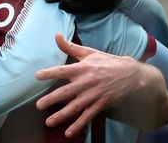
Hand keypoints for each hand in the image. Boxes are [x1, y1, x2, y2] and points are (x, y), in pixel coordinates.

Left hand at [34, 34, 151, 137]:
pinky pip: (88, 116)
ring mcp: (94, 95)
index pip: (63, 70)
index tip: (37, 76)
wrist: (130, 74)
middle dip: (52, 99)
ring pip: (76, 107)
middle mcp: (87, 82)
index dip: (50, 73)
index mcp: (83, 68)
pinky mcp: (101, 104)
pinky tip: (69, 132)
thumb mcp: (89, 52)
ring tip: (49, 122)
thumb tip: (56, 35)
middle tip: (39, 105)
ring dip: (62, 115)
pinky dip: (79, 125)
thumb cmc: (106, 62)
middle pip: (67, 92)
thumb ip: (70, 47)